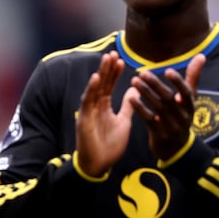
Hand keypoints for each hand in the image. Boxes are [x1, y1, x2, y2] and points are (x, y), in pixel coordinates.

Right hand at [75, 51, 135, 176]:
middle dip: (107, 69)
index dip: (114, 74)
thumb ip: (128, 107)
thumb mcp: (123, 122)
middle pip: (101, 84)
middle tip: (112, 53)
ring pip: (94, 89)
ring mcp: (88, 112)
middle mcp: (94, 107)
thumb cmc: (109, 145)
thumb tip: (135, 91)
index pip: (109, 86)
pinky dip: (91, 89)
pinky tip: (96, 78)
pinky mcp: (84, 119)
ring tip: (106, 59)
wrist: (99, 164)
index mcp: (103, 107)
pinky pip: (87, 102)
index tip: (120, 60)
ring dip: (100, 74)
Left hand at [129, 54, 205, 160]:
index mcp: (190, 107)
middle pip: (169, 99)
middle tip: (142, 73)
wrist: (176, 148)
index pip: (187, 93)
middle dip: (155, 85)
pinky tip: (130, 98)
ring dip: (145, 93)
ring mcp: (172, 127)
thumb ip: (193, 78)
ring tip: (134, 81)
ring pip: (158, 108)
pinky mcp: (160, 135)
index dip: (178, 82)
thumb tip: (201, 56)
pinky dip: (140, 108)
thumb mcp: (188, 100)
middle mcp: (183, 117)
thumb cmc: (181, 117)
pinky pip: (149, 120)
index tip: (167, 70)